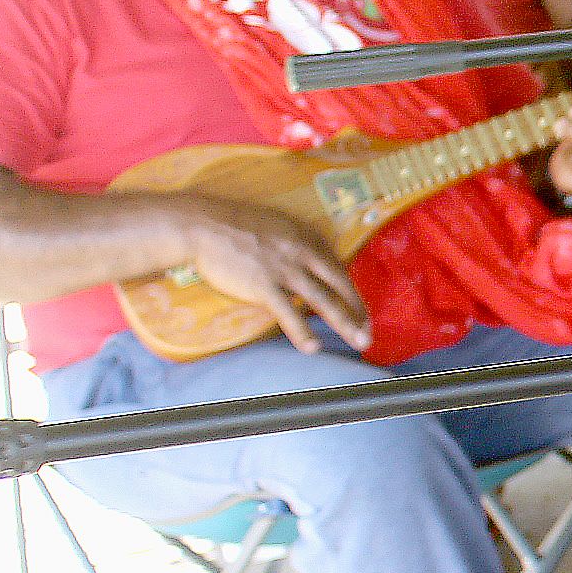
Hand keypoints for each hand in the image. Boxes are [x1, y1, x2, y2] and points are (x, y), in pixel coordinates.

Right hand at [176, 202, 369, 354]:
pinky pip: (288, 313)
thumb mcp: (276, 226)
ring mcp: (284, 270)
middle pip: (340, 284)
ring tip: (359, 341)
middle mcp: (302, 253)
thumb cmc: (234, 225)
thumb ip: (296, 245)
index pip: (338, 269)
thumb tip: (309, 267)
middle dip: (358, 310)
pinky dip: (302, 332)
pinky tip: (312, 347)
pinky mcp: (263, 285)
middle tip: (369, 332)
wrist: (203, 225)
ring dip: (344, 323)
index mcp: (307, 237)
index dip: (352, 292)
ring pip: (324, 300)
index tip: (360, 310)